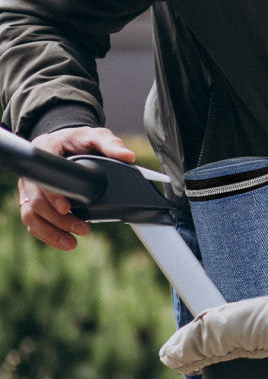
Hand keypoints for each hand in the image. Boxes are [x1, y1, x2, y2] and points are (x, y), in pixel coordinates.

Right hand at [19, 127, 134, 250]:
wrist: (67, 143)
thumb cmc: (80, 140)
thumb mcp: (97, 136)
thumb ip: (111, 144)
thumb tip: (128, 157)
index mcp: (47, 150)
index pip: (44, 177)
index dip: (53, 195)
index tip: (67, 208)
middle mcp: (33, 171)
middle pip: (35, 200)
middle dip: (57, 219)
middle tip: (81, 228)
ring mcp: (29, 187)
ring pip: (30, 214)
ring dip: (50, 231)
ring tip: (71, 242)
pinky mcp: (31, 200)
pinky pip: (32, 220)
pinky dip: (46, 233)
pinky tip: (63, 240)